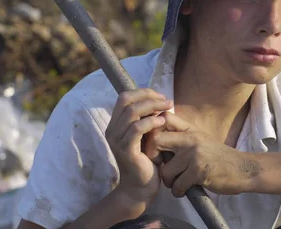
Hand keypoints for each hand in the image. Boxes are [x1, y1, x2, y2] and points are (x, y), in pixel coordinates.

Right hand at [105, 88, 172, 202]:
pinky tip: (162, 121)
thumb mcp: (146, 136)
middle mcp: (112, 130)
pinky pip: (136, 129)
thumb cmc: (147, 161)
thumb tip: (159, 101)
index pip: (125, 97)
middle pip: (126, 100)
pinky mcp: (125, 150)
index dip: (143, 92)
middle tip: (167, 101)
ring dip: (152, 106)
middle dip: (149, 96)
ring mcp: (117, 140)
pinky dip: (150, 122)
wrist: (140, 188)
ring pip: (132, 112)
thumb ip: (147, 120)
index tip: (161, 97)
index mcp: (116, 125)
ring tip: (168, 108)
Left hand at [150, 112, 259, 197]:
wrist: (244, 169)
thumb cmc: (220, 157)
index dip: (154, 131)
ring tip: (177, 183)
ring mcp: (194, 155)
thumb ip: (183, 137)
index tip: (158, 146)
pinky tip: (185, 190)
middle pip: (156, 141)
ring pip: (165, 170)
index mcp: (191, 129)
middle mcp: (191, 138)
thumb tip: (157, 140)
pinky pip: (177, 185)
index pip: (164, 118)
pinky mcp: (198, 171)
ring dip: (169, 181)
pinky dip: (178, 191)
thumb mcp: (202, 140)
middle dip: (153, 157)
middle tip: (162, 167)